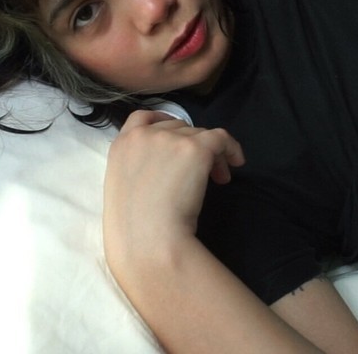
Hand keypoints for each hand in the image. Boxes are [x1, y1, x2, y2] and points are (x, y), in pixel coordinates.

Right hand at [103, 110, 244, 245]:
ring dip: (211, 154)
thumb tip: (168, 166)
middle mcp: (144, 135)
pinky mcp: (195, 148)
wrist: (147, 239)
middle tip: (203, 172)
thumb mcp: (123, 188)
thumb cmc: (134, 227)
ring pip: (200, 135)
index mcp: (121, 145)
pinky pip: (221, 138)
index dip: (164, 122)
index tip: (179, 136)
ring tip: (218, 179)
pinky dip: (231, 148)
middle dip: (192, 146)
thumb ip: (139, 167)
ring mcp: (170, 139)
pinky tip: (236, 162)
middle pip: (178, 128)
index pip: (142, 118)